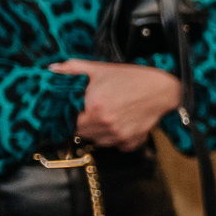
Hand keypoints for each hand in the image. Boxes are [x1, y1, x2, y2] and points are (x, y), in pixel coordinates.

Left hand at [51, 59, 181, 149]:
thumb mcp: (99, 69)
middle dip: (81, 124)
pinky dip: (114, 139)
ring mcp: (118, 135)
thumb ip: (73, 69)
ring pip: (97, 141)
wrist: (162, 89)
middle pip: (81, 133)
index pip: (68, 121)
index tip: (69, 112)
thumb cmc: (132, 78)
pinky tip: (118, 125)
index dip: (66, 117)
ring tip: (104, 118)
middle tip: (88, 113)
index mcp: (93, 106)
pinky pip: (115, 146)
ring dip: (96, 133)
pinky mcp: (130, 142)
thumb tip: (53, 69)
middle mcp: (105, 124)